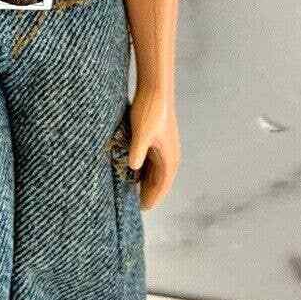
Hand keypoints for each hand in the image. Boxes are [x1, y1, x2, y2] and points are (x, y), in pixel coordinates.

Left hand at [128, 85, 179, 210]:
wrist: (155, 89)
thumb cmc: (149, 110)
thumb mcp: (141, 132)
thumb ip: (137, 151)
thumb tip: (134, 168)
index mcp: (169, 159)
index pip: (161, 187)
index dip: (151, 199)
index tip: (140, 210)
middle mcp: (170, 157)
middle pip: (158, 183)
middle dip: (147, 194)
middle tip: (131, 206)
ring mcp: (165, 150)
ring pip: (154, 174)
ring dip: (144, 183)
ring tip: (130, 193)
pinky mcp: (158, 143)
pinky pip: (151, 164)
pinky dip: (143, 172)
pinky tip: (131, 174)